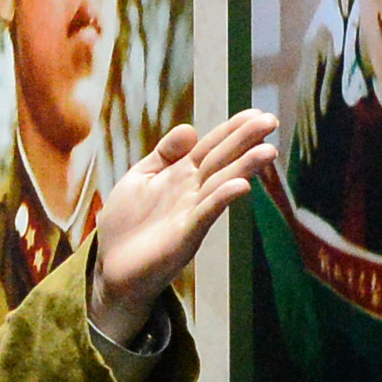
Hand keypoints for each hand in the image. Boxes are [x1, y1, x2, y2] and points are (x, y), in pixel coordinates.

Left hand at [85, 112, 281, 329]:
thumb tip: (190, 128)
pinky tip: (240, 187)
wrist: (111, 268)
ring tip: (267, 152)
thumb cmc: (126, 223)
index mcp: (180, 174)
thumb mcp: (140, 178)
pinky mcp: (183, 237)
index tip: (256, 113)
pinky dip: (221, 200)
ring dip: (244, 169)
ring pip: (220, 186)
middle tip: (271, 121)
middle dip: (245, 142)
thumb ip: (164, 154)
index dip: (231, 129)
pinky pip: (205, 215)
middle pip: (221, 161)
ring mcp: (190, 214)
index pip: (211, 146)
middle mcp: (191, 192)